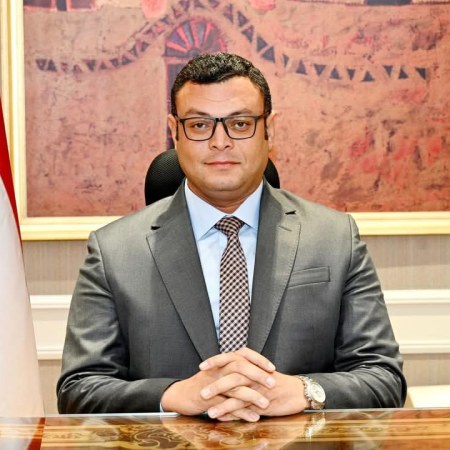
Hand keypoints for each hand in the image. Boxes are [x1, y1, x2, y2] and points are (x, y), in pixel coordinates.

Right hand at [161, 347, 276, 420]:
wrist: (182, 394)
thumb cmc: (205, 383)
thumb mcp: (220, 371)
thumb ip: (236, 369)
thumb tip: (258, 370)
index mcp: (224, 361)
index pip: (243, 353)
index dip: (258, 359)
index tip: (272, 368)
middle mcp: (219, 369)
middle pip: (240, 366)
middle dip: (258, 374)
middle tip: (273, 383)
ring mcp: (213, 383)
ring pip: (235, 387)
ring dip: (252, 396)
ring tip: (266, 404)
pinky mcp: (210, 399)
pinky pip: (228, 405)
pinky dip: (242, 412)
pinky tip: (254, 418)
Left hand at [199, 348, 309, 418]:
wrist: (298, 392)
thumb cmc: (276, 385)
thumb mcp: (259, 376)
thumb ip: (243, 377)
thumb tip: (225, 381)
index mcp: (251, 364)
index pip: (231, 358)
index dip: (216, 361)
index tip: (201, 366)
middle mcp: (254, 372)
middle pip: (232, 373)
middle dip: (215, 381)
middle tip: (200, 390)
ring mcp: (258, 386)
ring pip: (237, 389)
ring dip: (220, 399)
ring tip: (207, 408)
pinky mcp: (263, 399)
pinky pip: (245, 404)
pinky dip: (232, 411)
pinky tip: (221, 417)